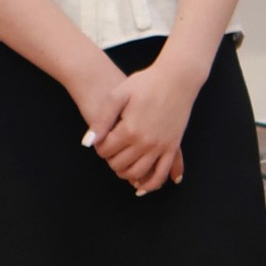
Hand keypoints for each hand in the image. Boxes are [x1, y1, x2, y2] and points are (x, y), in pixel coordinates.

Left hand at [88, 45, 201, 194]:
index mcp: (130, 129)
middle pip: (120, 164)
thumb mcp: (118, 95)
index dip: (99, 147)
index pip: (105, 150)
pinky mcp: (173, 146)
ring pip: (138, 172)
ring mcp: (161, 146)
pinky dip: (151, 184)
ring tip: (121, 164)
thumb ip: (102, 120)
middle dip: (110, 160)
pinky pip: (162, 173)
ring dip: (126, 174)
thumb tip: (89, 143)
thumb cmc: (146, 83)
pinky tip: (142, 187)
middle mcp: (146, 142)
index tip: (100, 139)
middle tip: (110, 150)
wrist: (176, 78)